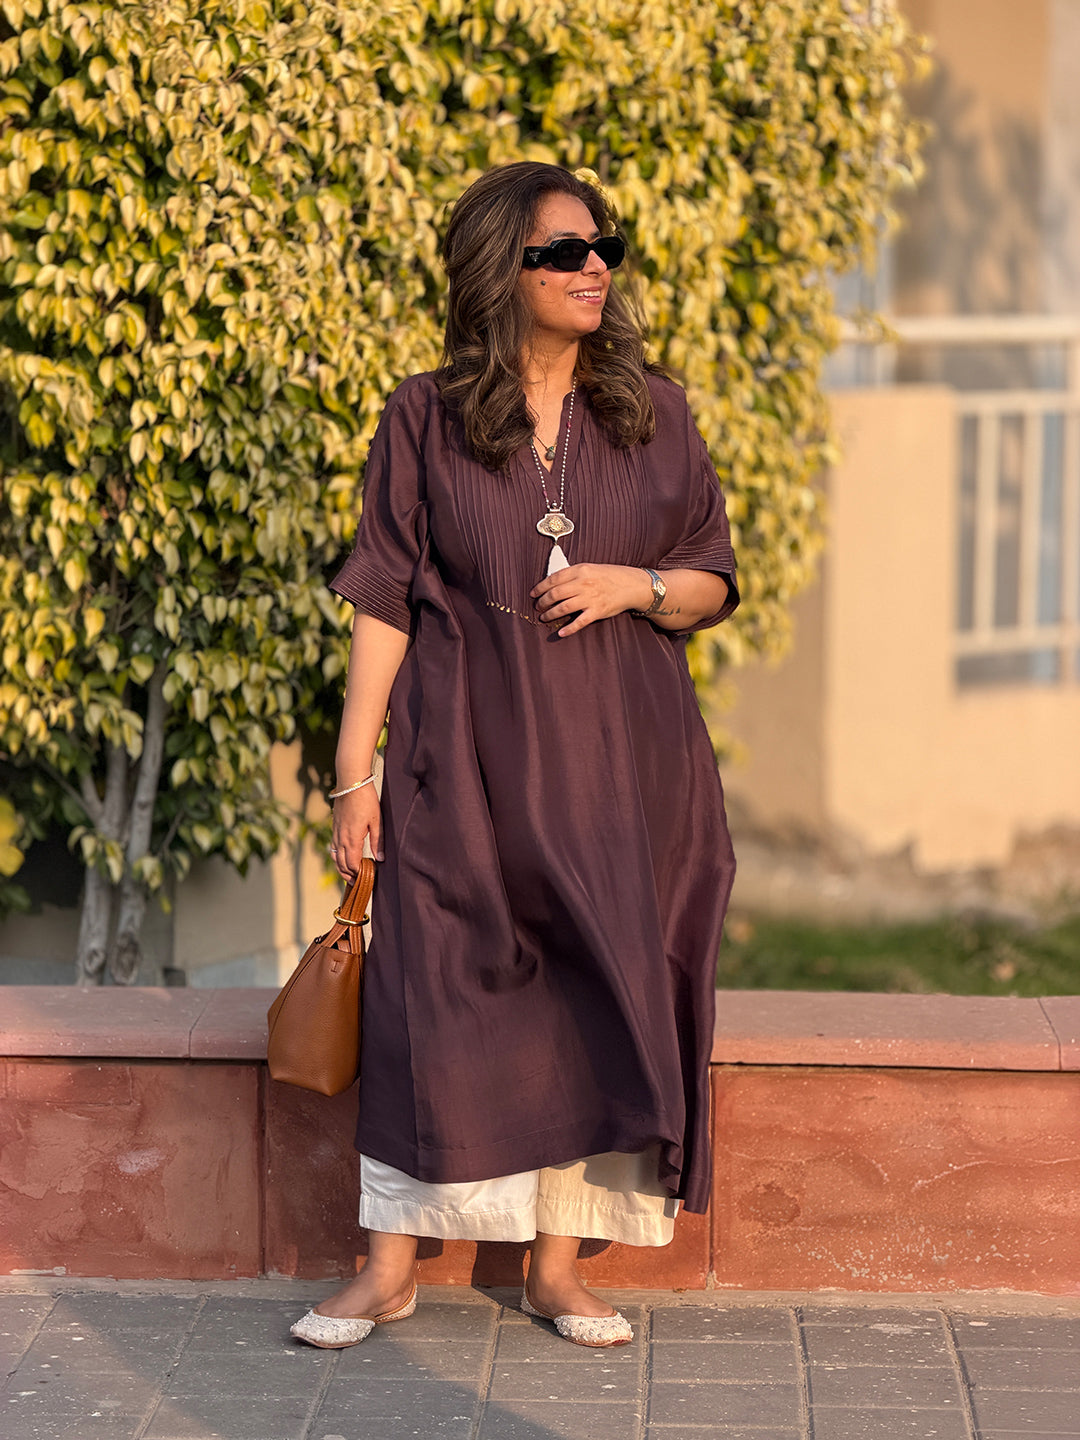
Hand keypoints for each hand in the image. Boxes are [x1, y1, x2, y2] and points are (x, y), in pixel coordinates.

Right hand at [331, 784, 381, 878]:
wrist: (351, 783)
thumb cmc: (366, 800)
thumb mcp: (377, 821)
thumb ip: (378, 841)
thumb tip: (380, 859)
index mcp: (352, 839)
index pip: (352, 864)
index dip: (357, 875)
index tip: (365, 880)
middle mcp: (341, 838)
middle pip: (341, 864)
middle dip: (348, 875)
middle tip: (356, 883)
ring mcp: (336, 832)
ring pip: (335, 856)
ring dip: (341, 868)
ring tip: (349, 875)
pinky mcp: (335, 827)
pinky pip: (333, 847)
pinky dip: (338, 857)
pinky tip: (344, 857)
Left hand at [530, 564, 653, 636]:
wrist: (631, 585)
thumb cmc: (610, 576)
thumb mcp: (590, 568)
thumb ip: (573, 574)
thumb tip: (553, 583)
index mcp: (580, 570)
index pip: (553, 579)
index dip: (540, 587)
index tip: (533, 594)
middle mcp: (583, 583)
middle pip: (555, 594)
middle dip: (542, 602)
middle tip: (538, 607)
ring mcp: (590, 598)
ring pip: (563, 608)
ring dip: (550, 614)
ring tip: (544, 617)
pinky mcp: (597, 611)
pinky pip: (579, 622)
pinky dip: (568, 629)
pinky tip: (560, 633)